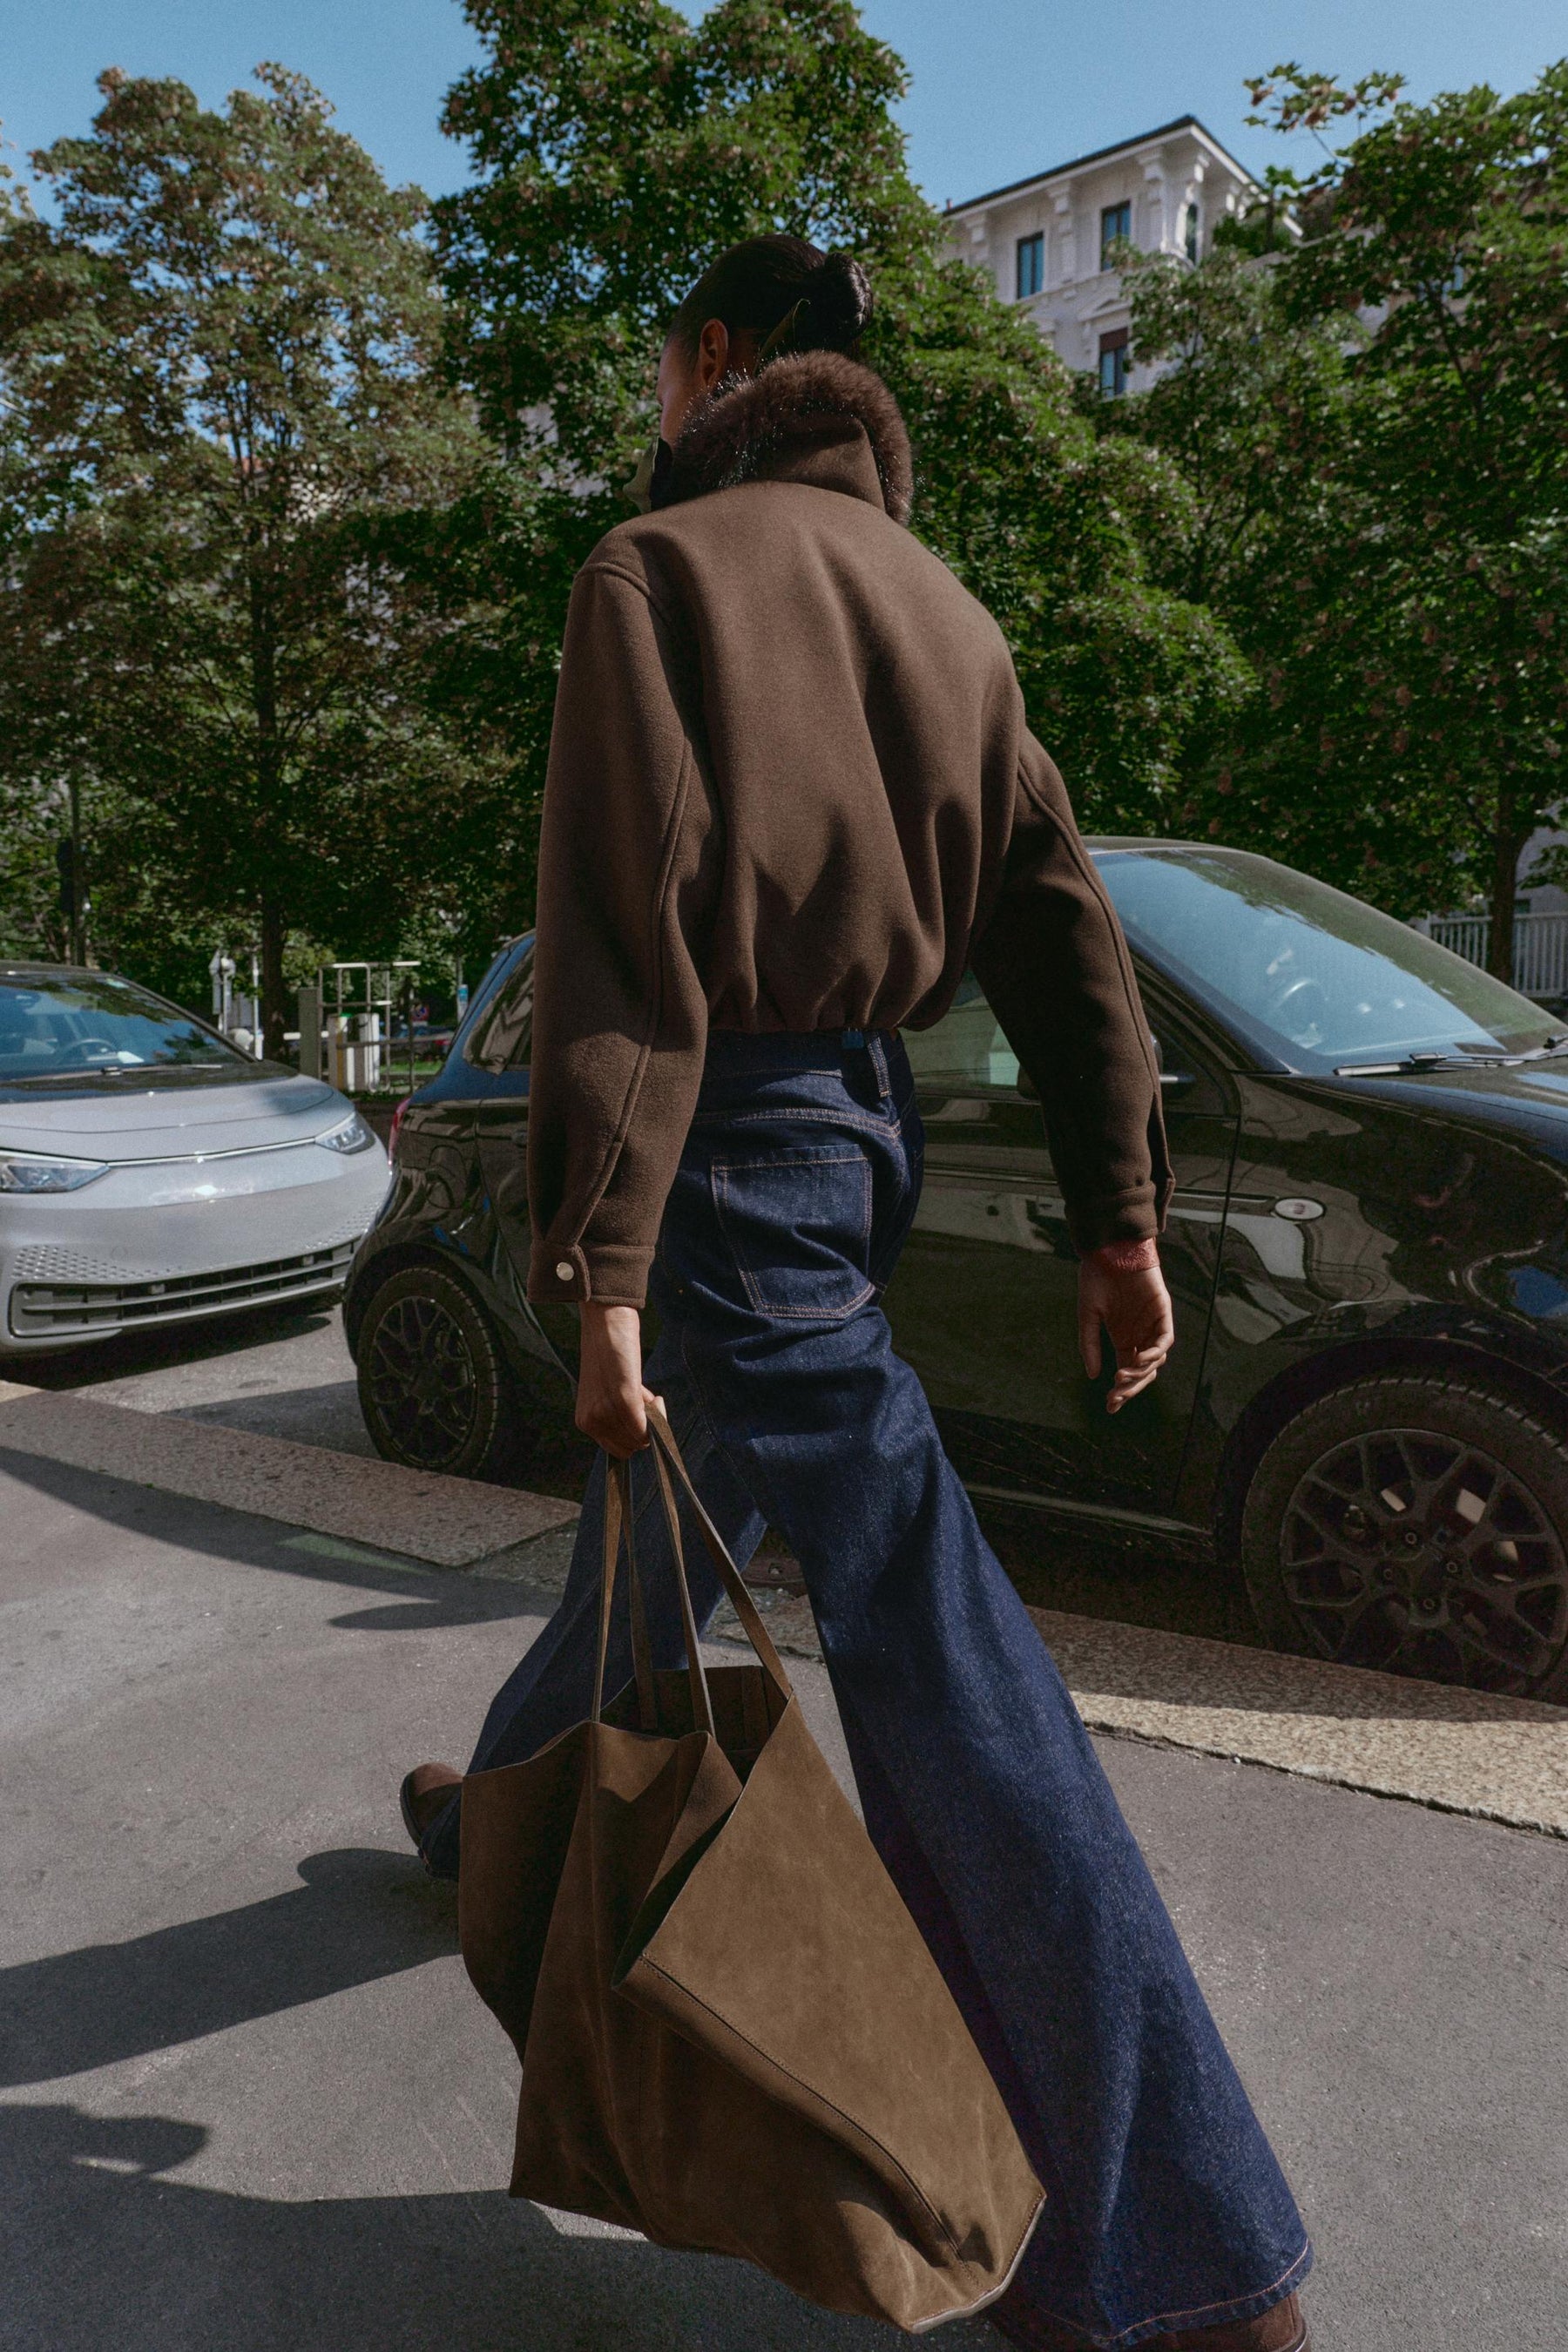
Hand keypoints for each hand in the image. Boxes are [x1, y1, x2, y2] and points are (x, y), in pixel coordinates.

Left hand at [575, 1301, 661, 1456]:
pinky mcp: (623, 1398)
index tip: (639, 1412)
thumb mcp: (605, 1392)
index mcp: (585, 1421)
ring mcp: (605, 1412)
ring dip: (651, 1418)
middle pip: (630, 1448)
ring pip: (641, 1439)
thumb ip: (617, 1413)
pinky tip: (654, 1395)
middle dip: (643, 1428)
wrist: (604, 1321)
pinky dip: (658, 1415)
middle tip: (643, 1399)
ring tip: (643, 1391)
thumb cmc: (608, 1353)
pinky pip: (646, 1427)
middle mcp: (591, 1422)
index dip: (634, 1433)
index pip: (617, 1449)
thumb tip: (643, 1428)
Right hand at [1078, 1255, 1173, 1414]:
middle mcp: (1139, 1334)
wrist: (1108, 1249)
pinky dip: (1156, 1352)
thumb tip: (1093, 1376)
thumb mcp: (1087, 1316)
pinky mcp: (1162, 1311)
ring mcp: (1152, 1324)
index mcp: (1123, 1338)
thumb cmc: (1096, 1278)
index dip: (1121, 1392)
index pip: (1126, 1372)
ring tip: (1122, 1377)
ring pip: (1155, 1360)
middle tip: (1115, 1398)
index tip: (1109, 1407)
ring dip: (1141, 1372)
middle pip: (1142, 1371)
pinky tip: (1141, 1359)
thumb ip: (1089, 1345)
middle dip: (1130, 1388)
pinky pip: (1165, 1339)